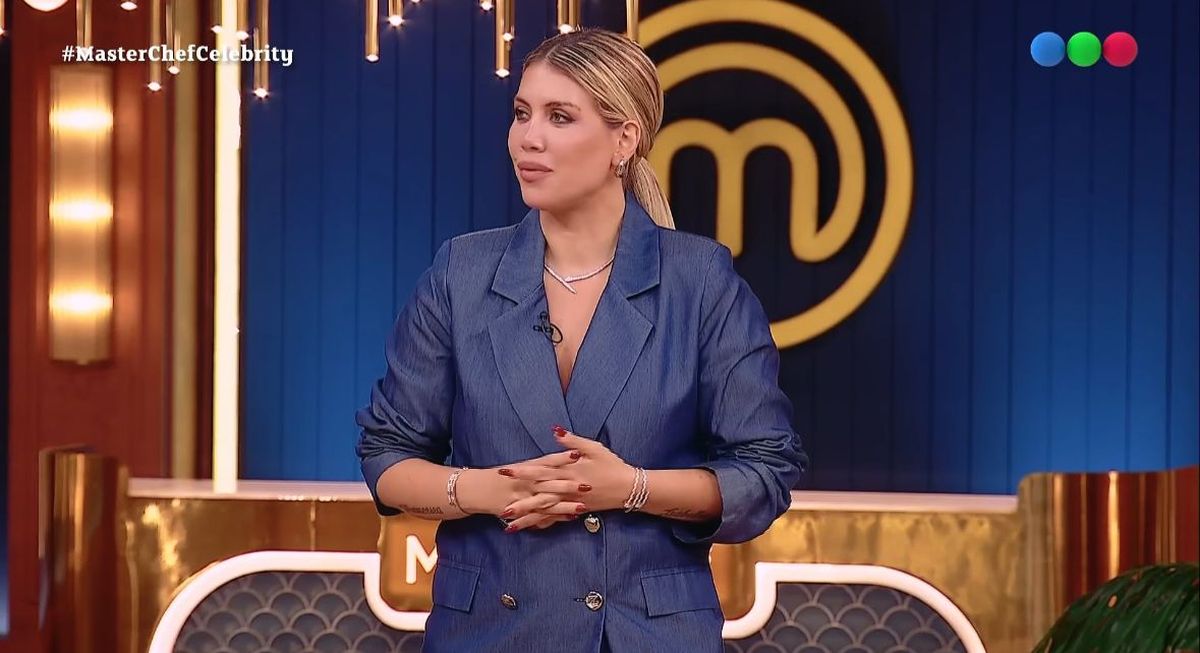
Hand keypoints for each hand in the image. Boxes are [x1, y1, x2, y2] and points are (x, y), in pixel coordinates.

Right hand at [457, 449, 582, 527]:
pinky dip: (554, 517)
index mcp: (525, 468)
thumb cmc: (500, 476)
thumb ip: (539, 463)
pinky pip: (539, 516)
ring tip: (582, 507)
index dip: (562, 458)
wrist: (475, 489)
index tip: (578, 454)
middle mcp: (524, 482)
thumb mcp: (518, 466)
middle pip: (549, 483)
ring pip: (546, 502)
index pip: (546, 461)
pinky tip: (569, 518)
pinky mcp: (519, 511)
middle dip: (568, 485)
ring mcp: (522, 498)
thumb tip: (556, 449)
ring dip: (564, 505)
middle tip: (587, 485)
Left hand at [498, 426, 635, 532]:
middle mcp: (567, 488)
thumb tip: (555, 430)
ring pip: (545, 511)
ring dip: (527, 518)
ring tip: (508, 524)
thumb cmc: (612, 465)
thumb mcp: (594, 448)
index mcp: (568, 470)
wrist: (628, 488)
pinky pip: (557, 519)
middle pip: (538, 495)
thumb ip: (572, 441)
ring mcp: (571, 502)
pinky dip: (543, 524)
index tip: (505, 471)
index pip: (541, 471)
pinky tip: (530, 529)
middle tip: (498, 507)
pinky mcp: (576, 511)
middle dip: (518, 501)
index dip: (522, 471)